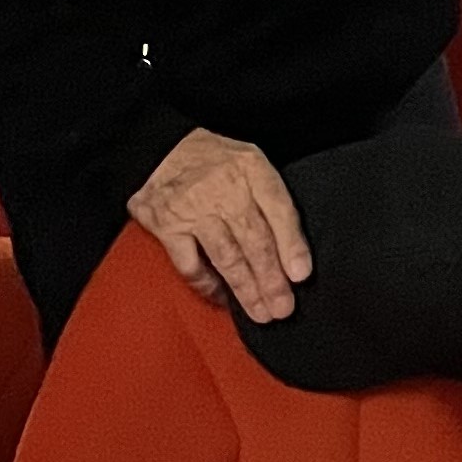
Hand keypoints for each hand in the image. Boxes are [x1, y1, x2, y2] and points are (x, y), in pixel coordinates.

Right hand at [125, 128, 312, 320]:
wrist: (159, 149)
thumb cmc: (214, 160)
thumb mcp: (250, 161)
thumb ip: (270, 195)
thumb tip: (295, 246)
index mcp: (251, 169)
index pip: (279, 208)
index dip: (292, 244)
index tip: (301, 274)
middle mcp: (224, 188)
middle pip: (254, 240)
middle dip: (271, 279)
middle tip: (284, 307)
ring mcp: (194, 209)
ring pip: (226, 256)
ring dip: (246, 289)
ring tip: (262, 312)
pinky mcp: (167, 226)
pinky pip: (191, 264)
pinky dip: (208, 284)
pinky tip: (223, 298)